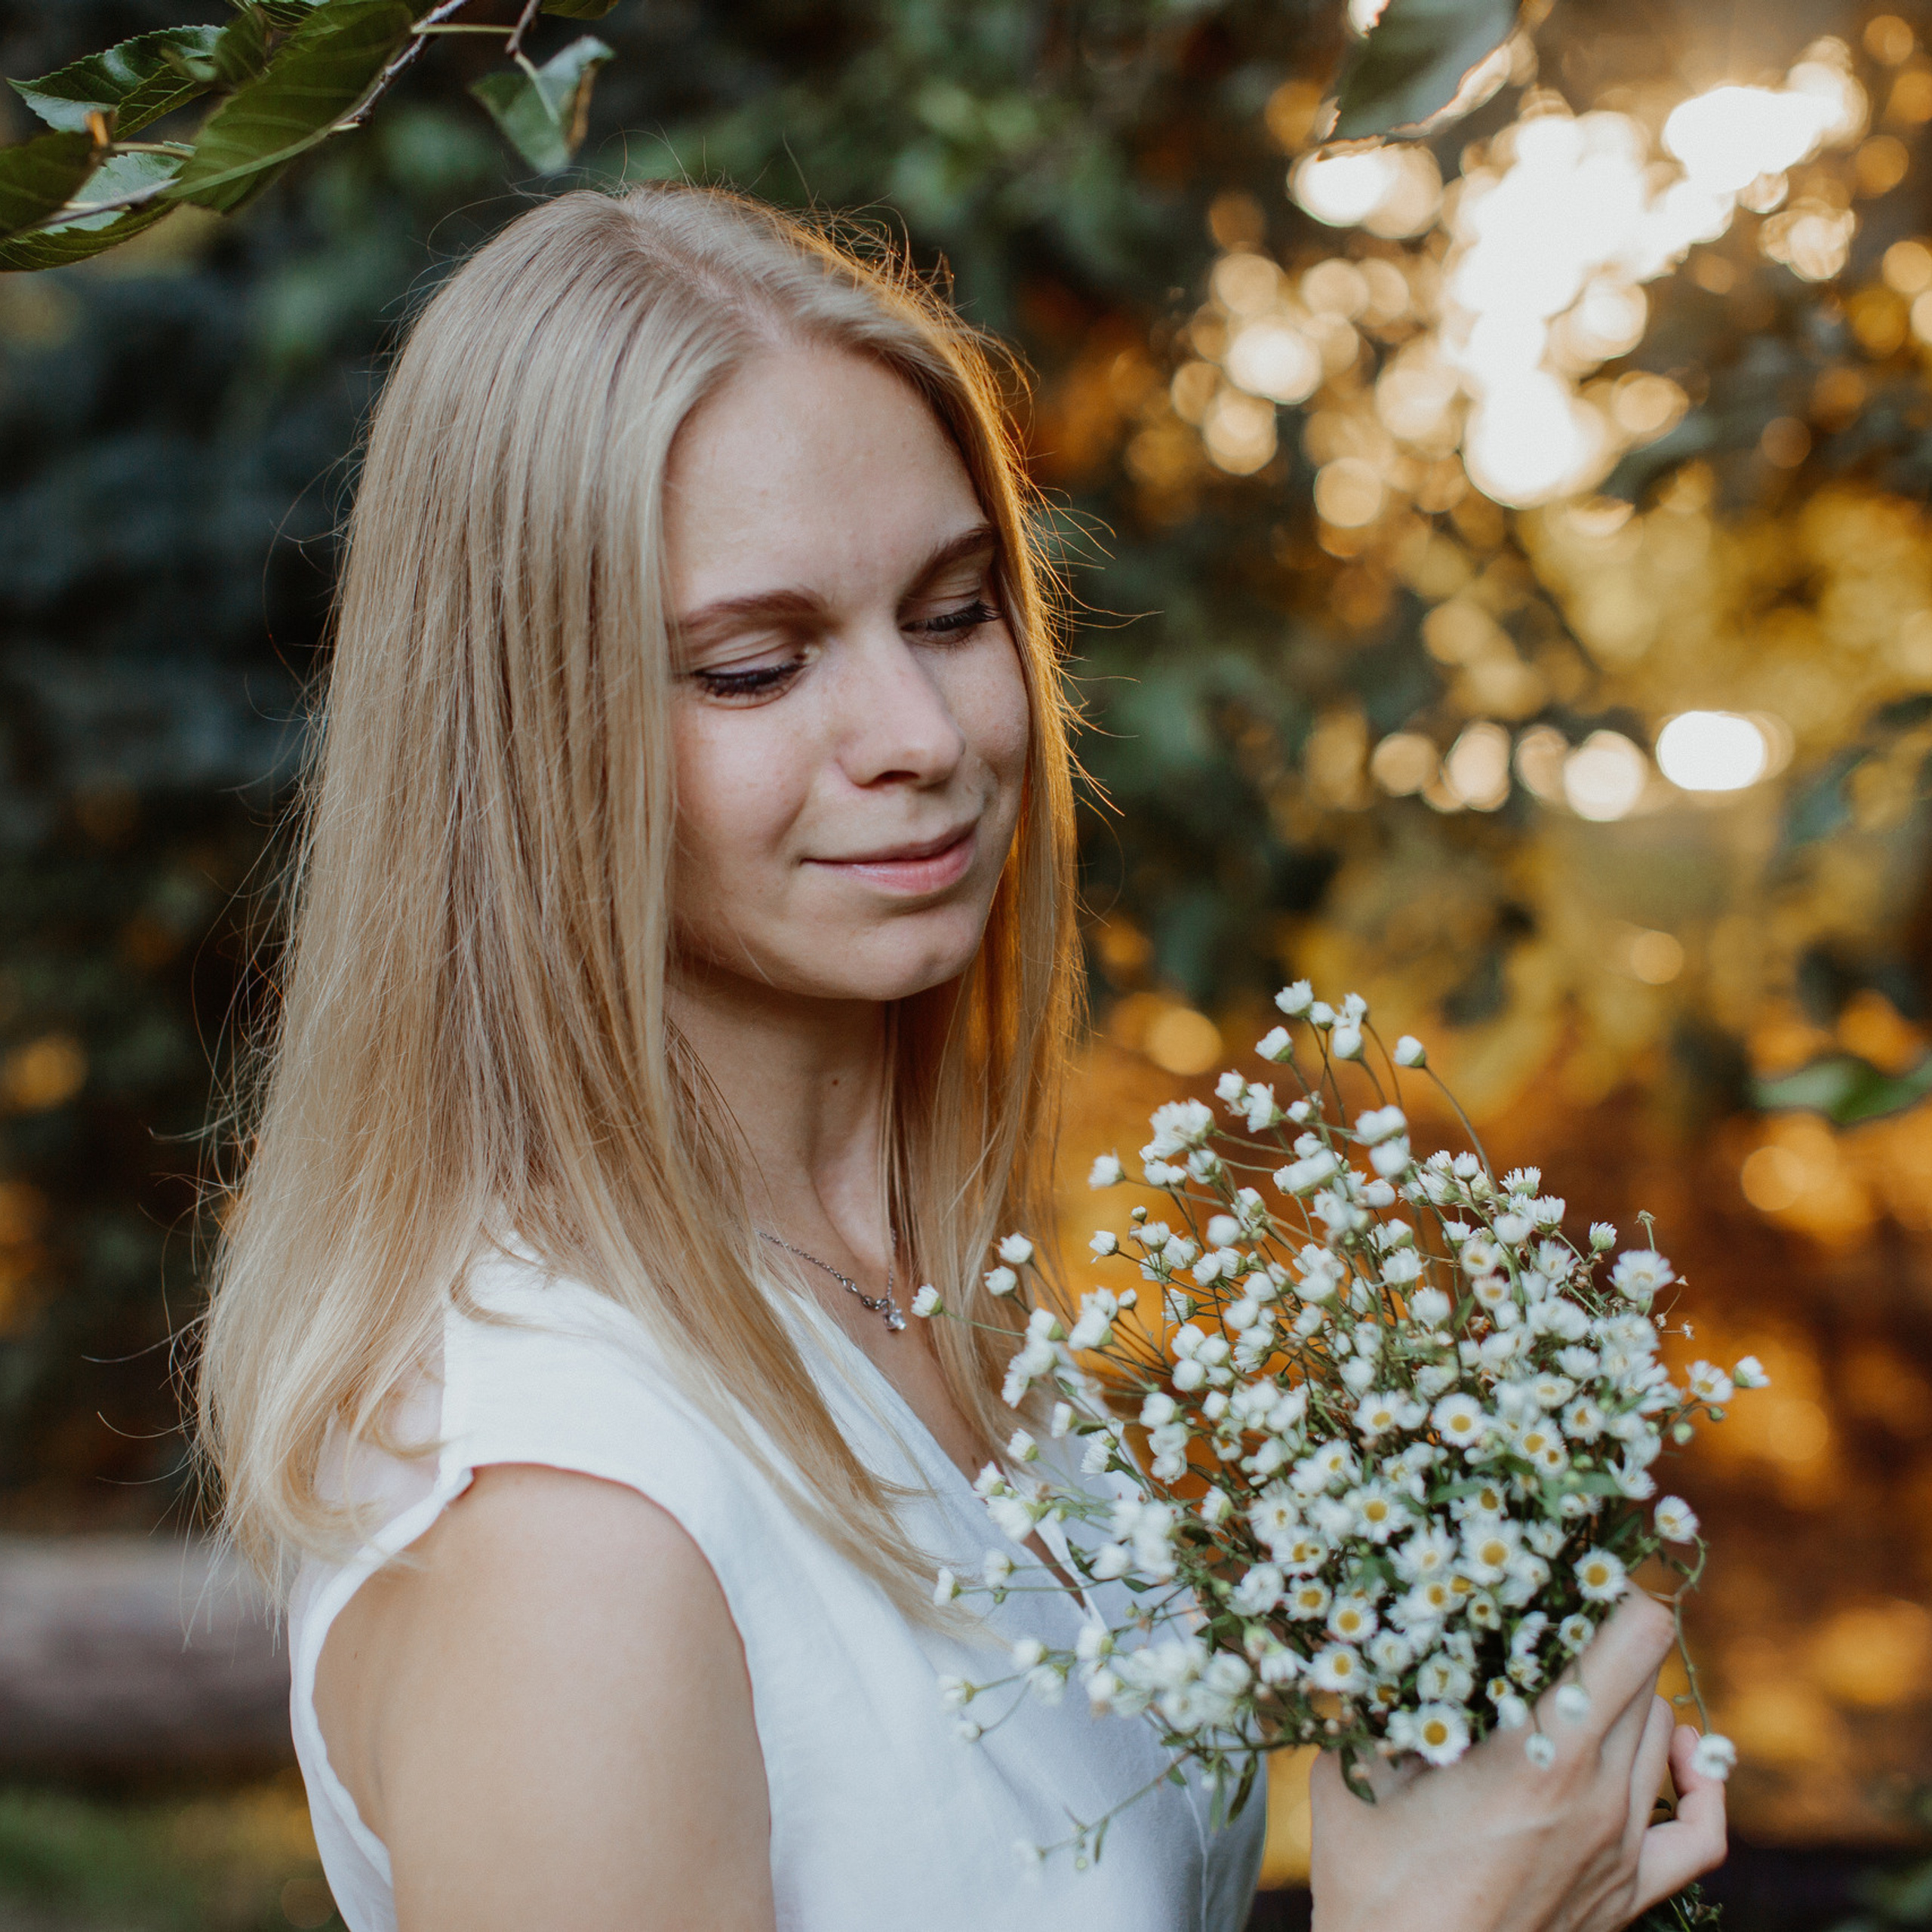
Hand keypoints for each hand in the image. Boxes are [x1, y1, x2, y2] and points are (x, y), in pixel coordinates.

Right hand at [1308, 1592, 1727, 1931]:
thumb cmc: (1372, 1881)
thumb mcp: (1356, 1768)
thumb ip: (1367, 1689)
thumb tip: (1345, 1615)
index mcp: (1543, 1750)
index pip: (1635, 1636)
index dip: (1614, 1587)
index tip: (1574, 1564)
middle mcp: (1601, 1793)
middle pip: (1646, 1676)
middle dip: (1605, 1631)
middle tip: (1554, 1609)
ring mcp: (1624, 1848)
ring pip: (1665, 1733)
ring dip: (1632, 1693)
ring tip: (1578, 1671)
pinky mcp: (1632, 1893)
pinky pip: (1705, 1830)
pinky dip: (1702, 1781)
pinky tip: (1676, 1753)